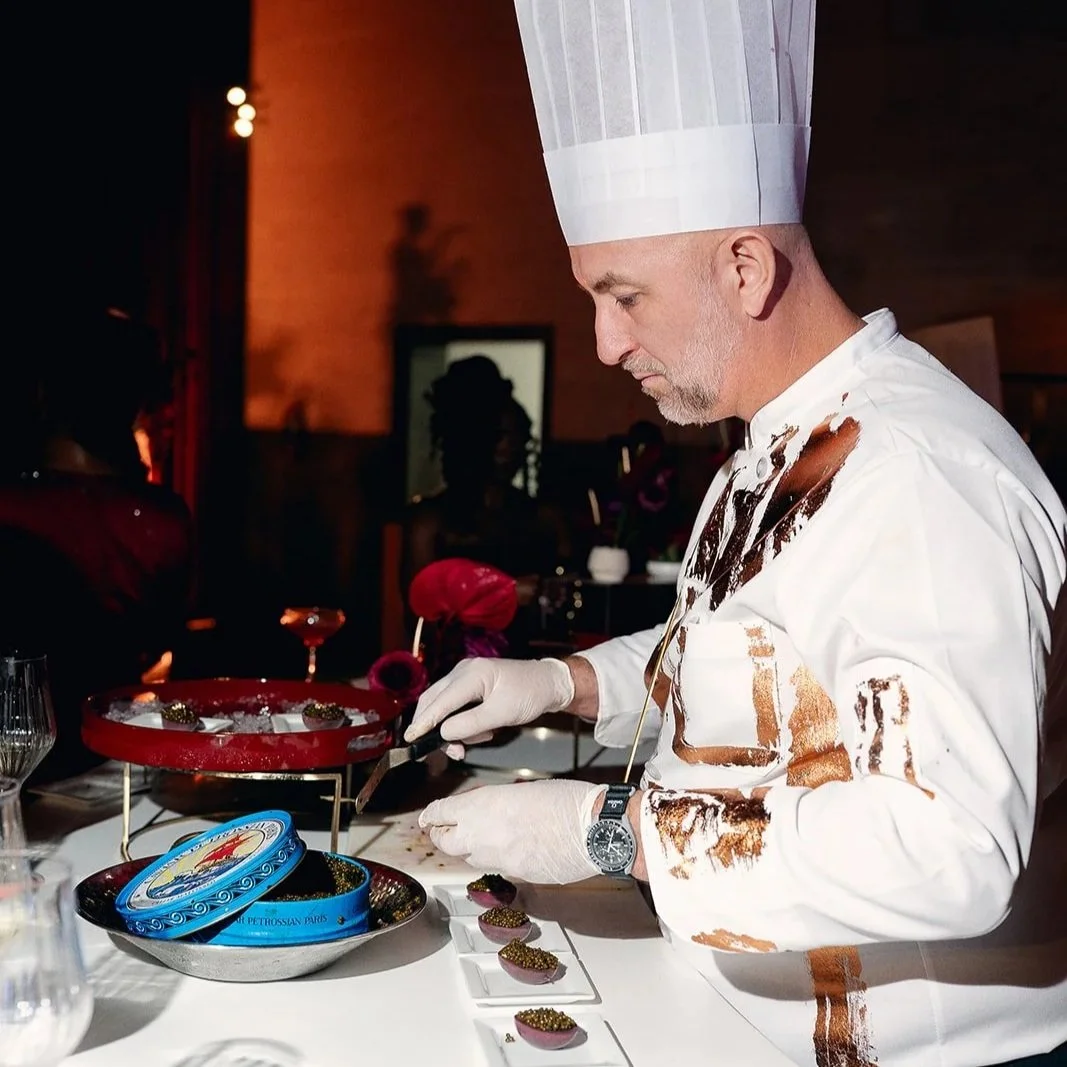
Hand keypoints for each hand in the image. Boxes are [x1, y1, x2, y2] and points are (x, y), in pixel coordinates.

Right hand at [404, 658, 573, 757]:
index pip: (440, 701)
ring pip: (444, 705)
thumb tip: (444, 734)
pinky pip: (456, 705)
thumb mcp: (502, 714)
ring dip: (454, 728)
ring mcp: (466, 675)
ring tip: (479, 739)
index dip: (423, 722)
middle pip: (434, 701)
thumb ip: (470, 724)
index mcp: (472, 674)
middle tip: (450, 752)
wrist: (549, 684)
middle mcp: (464, 671)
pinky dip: (463, 722)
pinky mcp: (471, 684)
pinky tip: (483, 730)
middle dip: (437, 729)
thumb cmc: (530, 695)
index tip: (411, 740)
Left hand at [419, 780, 605, 884]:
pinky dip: (495, 860)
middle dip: (441, 836)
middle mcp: (482, 835)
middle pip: (445, 842)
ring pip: (468, 858)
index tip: (427, 817)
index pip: (441, 812)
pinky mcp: (515, 877)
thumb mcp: (522, 790)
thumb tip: (487, 813)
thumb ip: (497, 804)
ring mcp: (497, 860)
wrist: (592, 830)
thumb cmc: (565, 802)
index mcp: (482, 805)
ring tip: (476, 839)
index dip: (432, 815)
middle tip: (442, 831)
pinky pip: (495, 868)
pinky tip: (508, 850)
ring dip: (466, 849)